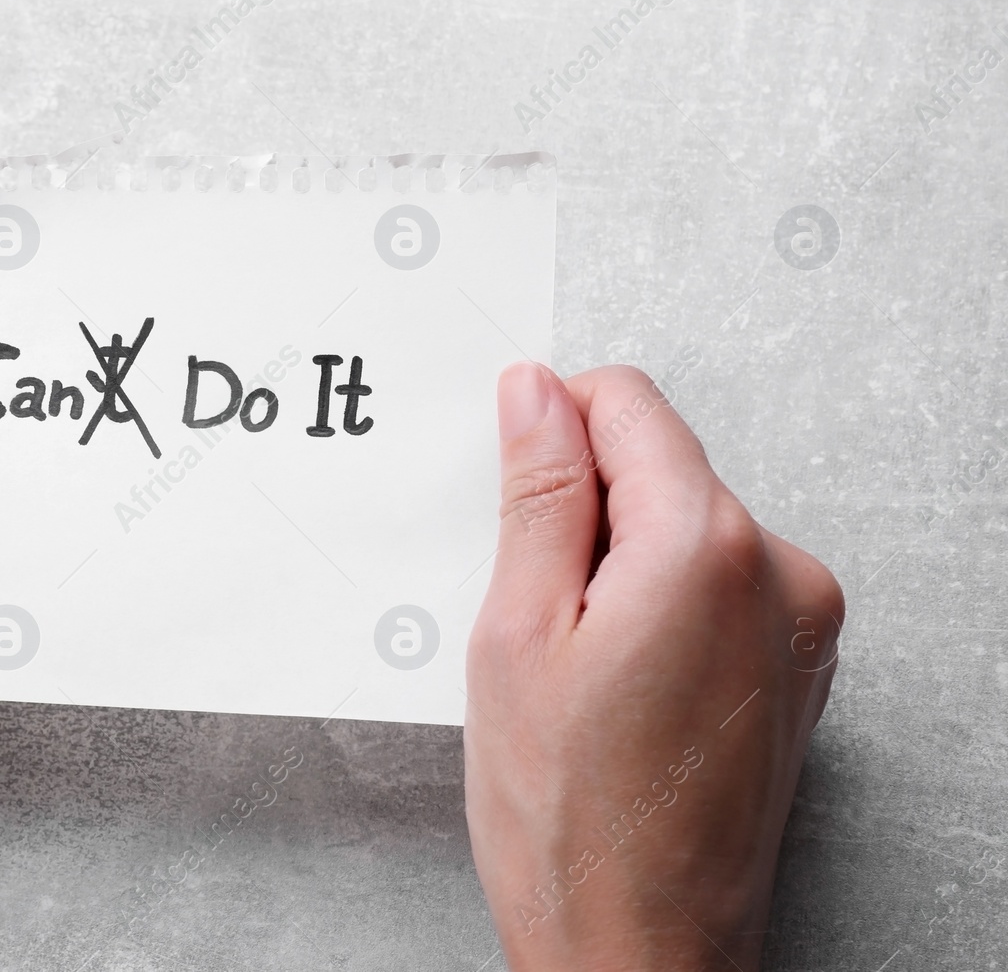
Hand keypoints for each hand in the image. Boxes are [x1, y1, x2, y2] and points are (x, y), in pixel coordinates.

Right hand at [465, 363, 843, 970]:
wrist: (641, 953)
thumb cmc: (571, 822)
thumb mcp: (517, 633)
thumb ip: (539, 493)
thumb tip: (537, 395)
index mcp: (707, 548)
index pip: (626, 404)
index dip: (549, 429)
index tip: (511, 491)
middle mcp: (780, 574)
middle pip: (659, 466)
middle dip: (582, 512)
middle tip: (533, 613)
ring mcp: (800, 626)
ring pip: (683, 527)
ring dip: (618, 565)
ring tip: (574, 667)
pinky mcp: (796, 669)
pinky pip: (714, 585)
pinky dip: (657, 606)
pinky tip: (615, 685)